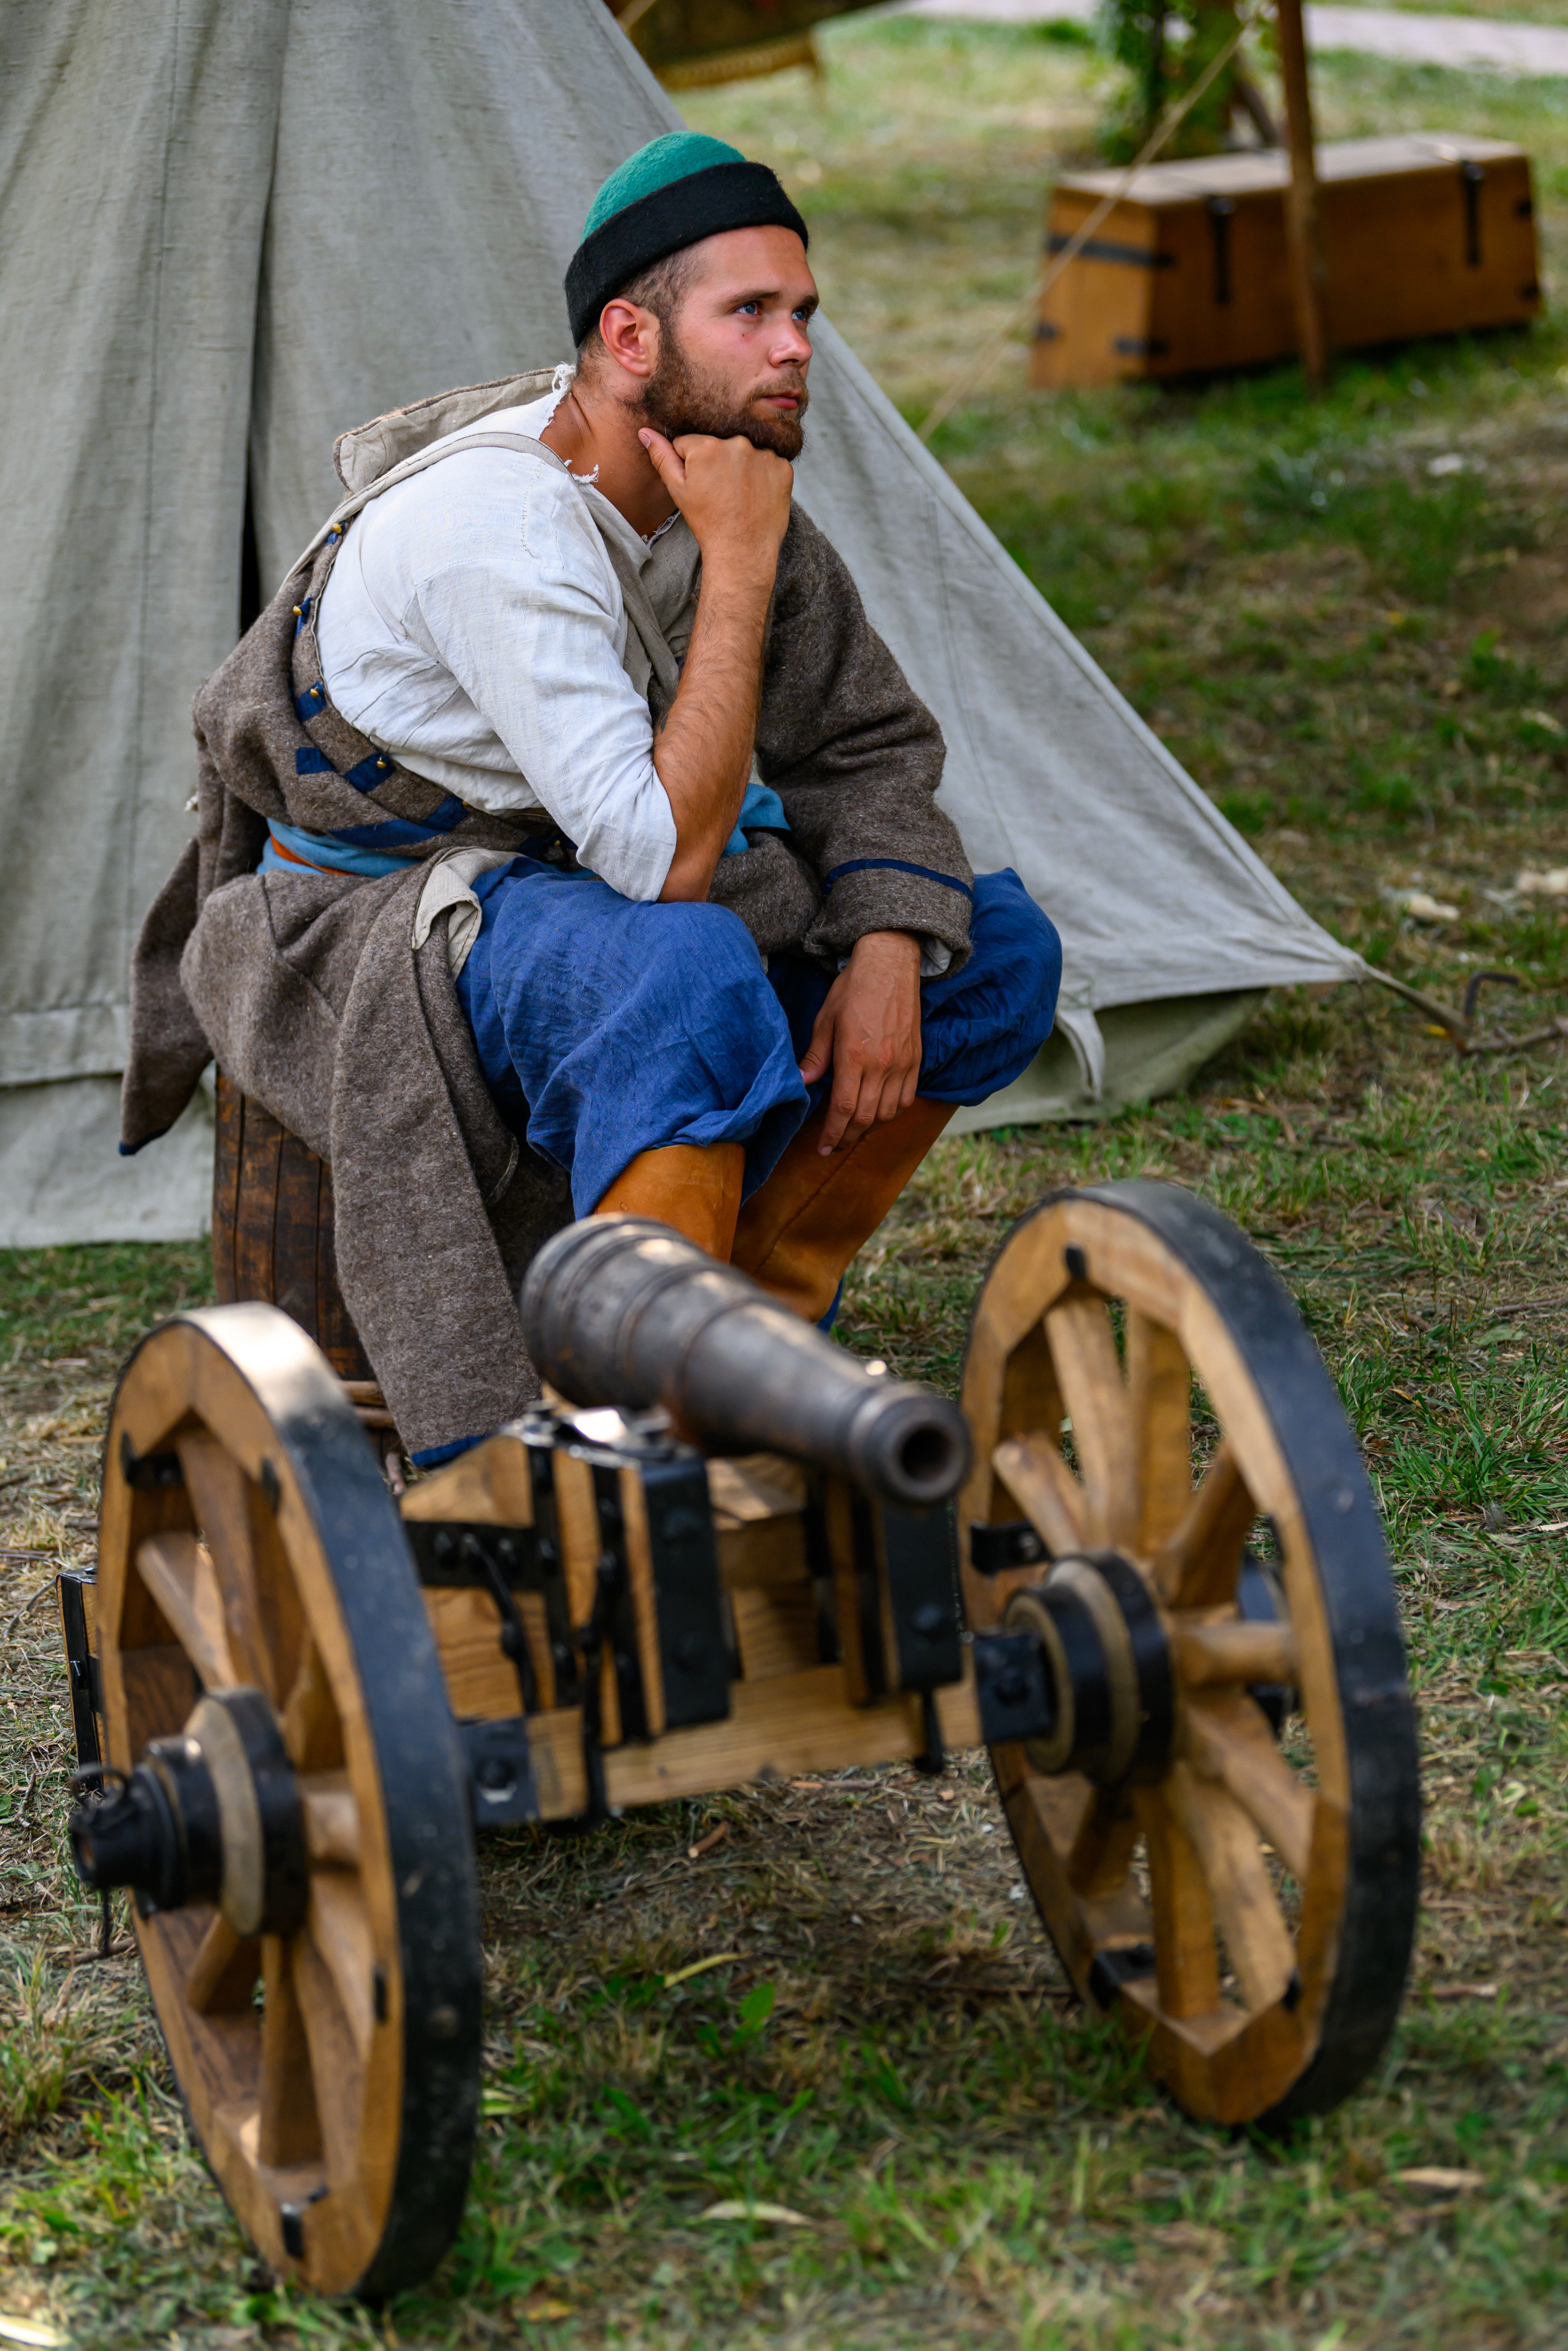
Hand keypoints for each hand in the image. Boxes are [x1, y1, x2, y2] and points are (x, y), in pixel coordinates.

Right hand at [639, 428, 792, 570]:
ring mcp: (764, 454)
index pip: (690, 442)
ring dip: (742, 466)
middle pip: (720, 443)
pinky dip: (764, 475)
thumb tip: (645, 432)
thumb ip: (662, 457)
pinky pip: (769, 462)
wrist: (743, 551)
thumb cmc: (708, 522)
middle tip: (721, 492)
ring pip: (745, 451)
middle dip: (718, 461)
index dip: (691, 464)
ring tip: (739, 493)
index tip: (701, 485)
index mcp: (707, 445)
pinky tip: (757, 494)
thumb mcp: (678, 490)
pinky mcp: (783, 467)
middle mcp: (737, 442)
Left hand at [799, 931, 922, 1153]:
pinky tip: (878, 1113)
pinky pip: (907, 1098)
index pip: (844, 1109)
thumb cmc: (853, 988)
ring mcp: (902, 1063)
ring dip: (870, 1128)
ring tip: (853, 1130)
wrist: (890, 964)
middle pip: (866, 1118)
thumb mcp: (825, 1020)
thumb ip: (816, 1056)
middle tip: (834, 1144)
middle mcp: (881, 1064)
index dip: (832, 1133)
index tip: (823, 1146)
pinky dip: (892, 1112)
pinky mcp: (916, 1059)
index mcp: (854, 1055)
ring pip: (888, 1113)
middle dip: (848, 1137)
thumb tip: (803, 1084)